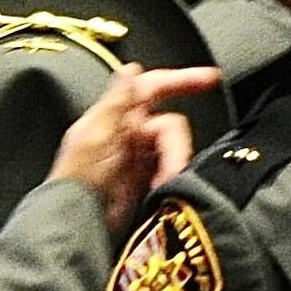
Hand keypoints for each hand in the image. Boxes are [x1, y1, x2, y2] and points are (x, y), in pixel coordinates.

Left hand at [48, 63, 222, 233]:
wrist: (79, 222)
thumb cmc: (79, 178)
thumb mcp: (97, 134)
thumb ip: (117, 100)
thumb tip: (130, 69)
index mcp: (115, 115)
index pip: (152, 88)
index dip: (180, 80)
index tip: (211, 78)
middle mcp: (129, 133)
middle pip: (170, 124)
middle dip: (176, 144)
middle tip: (176, 165)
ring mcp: (139, 157)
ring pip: (174, 148)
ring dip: (173, 163)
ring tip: (164, 182)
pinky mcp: (147, 180)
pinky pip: (171, 169)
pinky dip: (171, 177)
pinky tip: (162, 188)